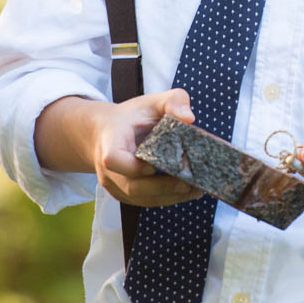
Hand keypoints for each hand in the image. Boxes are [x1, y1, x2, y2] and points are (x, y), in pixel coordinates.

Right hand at [39, 90, 202, 206]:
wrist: (107, 133)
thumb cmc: (132, 117)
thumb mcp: (152, 102)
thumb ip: (173, 101)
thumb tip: (189, 119)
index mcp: (110, 141)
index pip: (113, 159)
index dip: (135, 166)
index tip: (155, 163)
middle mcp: (107, 168)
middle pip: (132, 186)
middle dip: (163, 186)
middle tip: (191, 181)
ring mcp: (114, 185)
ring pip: (141, 198)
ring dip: (169, 196)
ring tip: (196, 188)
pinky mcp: (124, 195)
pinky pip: (145, 201)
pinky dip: (167, 198)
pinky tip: (188, 191)